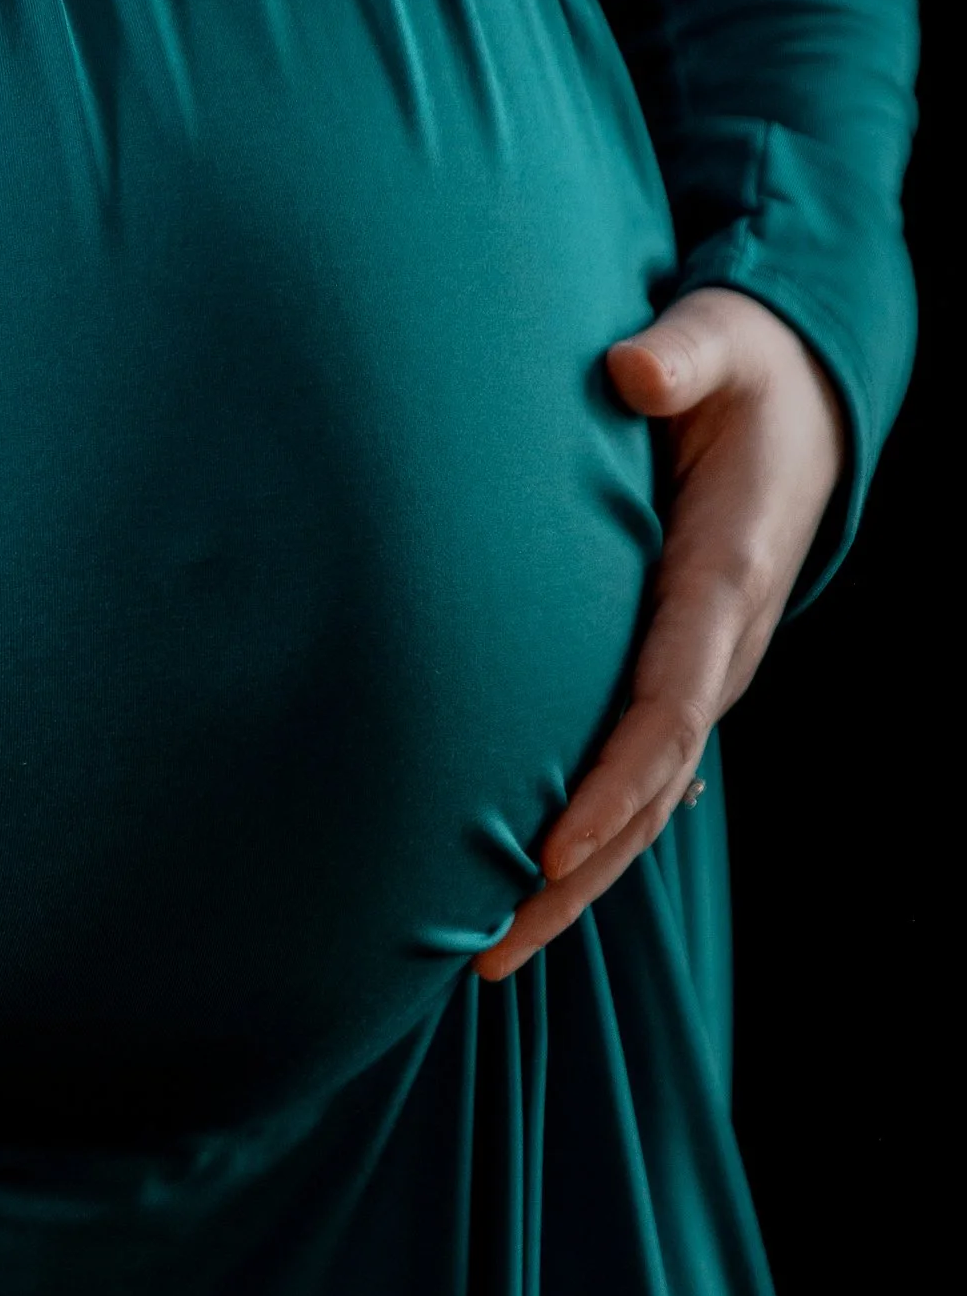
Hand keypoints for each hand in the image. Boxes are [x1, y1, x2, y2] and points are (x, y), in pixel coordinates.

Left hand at [477, 287, 844, 981]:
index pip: (667, 707)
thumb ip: (681, 352)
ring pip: (640, 798)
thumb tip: (633, 374)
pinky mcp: (674, 672)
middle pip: (649, 790)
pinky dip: (586, 835)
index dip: (611, 784)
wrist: (806, 397)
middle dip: (576, 875)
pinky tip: (524, 896)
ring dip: (573, 879)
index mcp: (724, 581)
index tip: (544, 849)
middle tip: (489, 951)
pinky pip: (631, 771)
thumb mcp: (724, 340)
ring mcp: (698, 670)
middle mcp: (717, 647)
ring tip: (489, 955)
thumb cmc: (747, 368)